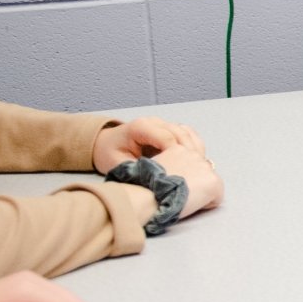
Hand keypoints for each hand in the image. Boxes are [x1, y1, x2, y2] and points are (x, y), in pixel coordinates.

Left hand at [93, 116, 207, 174]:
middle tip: (193, 174)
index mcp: (140, 127)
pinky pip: (188, 134)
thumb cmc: (111, 155)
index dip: (177, 155)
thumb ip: (139, 170)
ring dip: (194, 150)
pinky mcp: (169, 128)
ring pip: (187, 133)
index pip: (167, 138)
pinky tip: (193, 161)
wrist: (106, 144)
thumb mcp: (119, 165)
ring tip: (196, 169)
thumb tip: (159, 180)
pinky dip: (193, 146)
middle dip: (188, 154)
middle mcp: (154, 121)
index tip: (180, 172)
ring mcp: (163, 123)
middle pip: (181, 134)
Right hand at [150, 143, 225, 219]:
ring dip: (201, 192)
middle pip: (202, 173)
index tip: (173, 185)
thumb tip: (170, 174)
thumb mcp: (153, 167)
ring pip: (210, 184)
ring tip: (184, 198)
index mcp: (178, 148)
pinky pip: (217, 198)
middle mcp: (194, 154)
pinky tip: (191, 204)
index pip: (190, 163)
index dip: (183, 178)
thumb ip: (167, 165)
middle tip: (178, 193)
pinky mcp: (213, 182)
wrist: (149, 194)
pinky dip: (207, 204)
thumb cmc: (145, 186)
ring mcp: (205, 167)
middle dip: (195, 183)